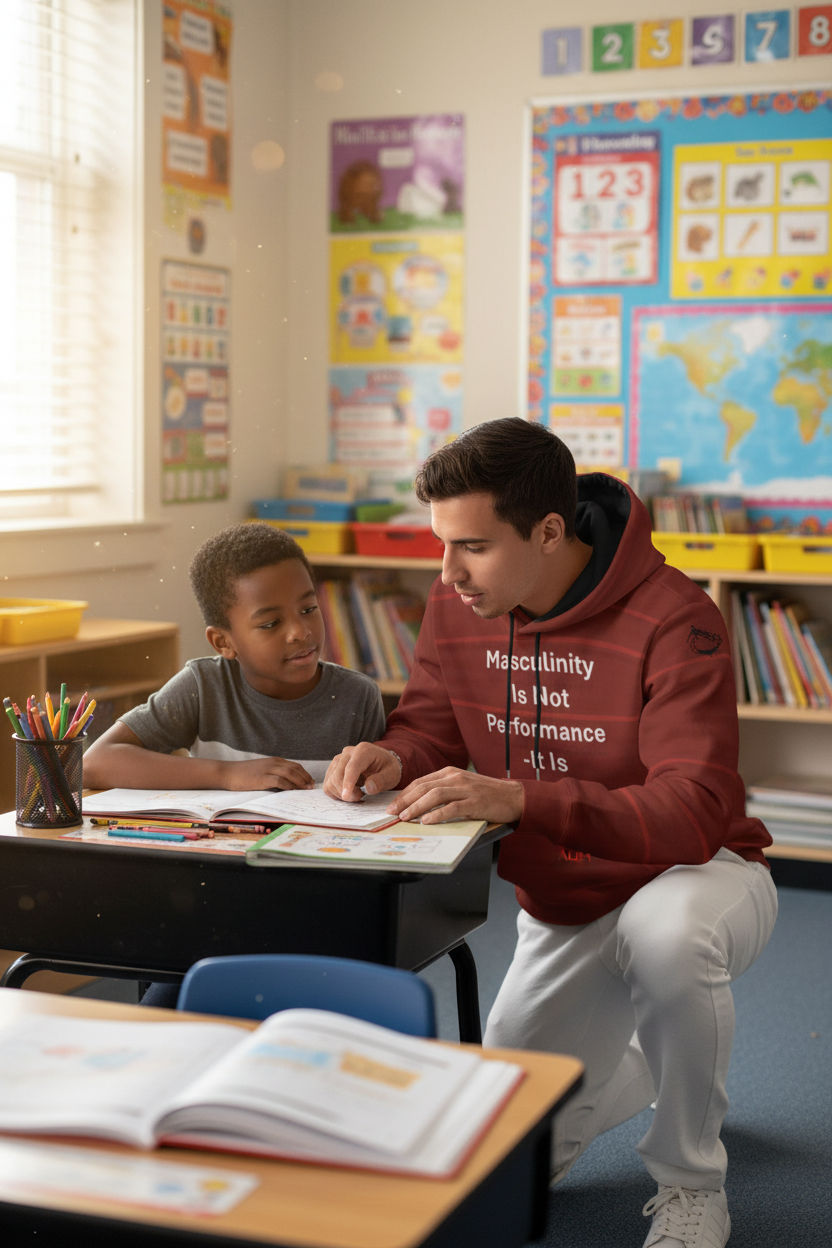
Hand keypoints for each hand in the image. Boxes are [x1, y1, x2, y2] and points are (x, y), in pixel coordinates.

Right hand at [221, 757, 313, 790]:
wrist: (228, 772)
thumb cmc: (243, 774)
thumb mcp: (261, 771)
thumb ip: (273, 774)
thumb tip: (287, 784)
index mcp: (274, 761)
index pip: (294, 765)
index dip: (304, 773)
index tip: (310, 781)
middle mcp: (273, 763)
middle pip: (295, 768)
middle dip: (306, 777)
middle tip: (311, 786)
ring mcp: (268, 770)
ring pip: (290, 773)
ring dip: (300, 781)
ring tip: (306, 789)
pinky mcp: (262, 778)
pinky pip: (279, 780)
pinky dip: (288, 785)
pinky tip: (293, 790)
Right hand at [323, 743, 401, 801]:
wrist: (382, 763)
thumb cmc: (387, 768)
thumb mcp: (392, 775)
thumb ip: (381, 781)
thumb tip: (368, 788)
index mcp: (363, 750)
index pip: (351, 767)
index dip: (348, 782)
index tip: (346, 796)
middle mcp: (348, 752)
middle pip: (337, 775)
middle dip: (346, 792)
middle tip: (360, 797)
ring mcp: (338, 760)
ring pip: (330, 781)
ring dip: (341, 793)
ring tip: (357, 793)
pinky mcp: (333, 768)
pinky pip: (328, 784)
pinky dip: (336, 793)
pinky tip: (349, 792)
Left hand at [387, 768, 523, 825]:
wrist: (513, 796)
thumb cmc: (485, 794)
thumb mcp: (461, 787)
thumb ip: (442, 791)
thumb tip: (418, 805)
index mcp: (449, 773)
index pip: (421, 781)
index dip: (404, 793)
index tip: (392, 805)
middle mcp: (456, 778)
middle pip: (424, 787)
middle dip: (405, 800)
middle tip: (392, 812)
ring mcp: (466, 789)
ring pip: (435, 795)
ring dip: (417, 806)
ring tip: (405, 817)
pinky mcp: (475, 802)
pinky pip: (453, 807)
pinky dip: (438, 814)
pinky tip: (427, 821)